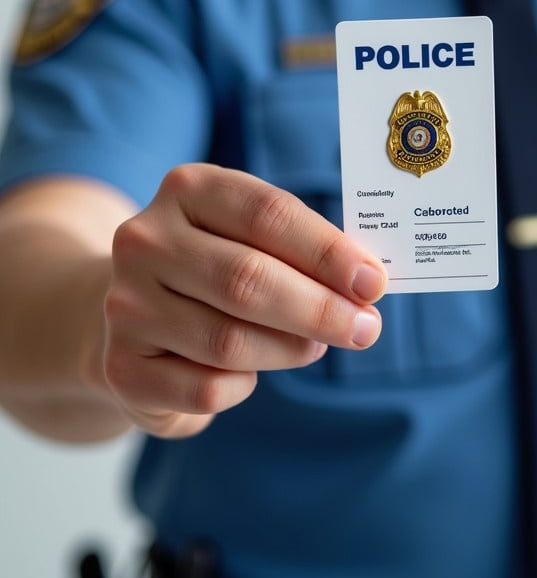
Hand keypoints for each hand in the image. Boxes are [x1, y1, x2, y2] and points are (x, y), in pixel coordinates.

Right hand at [103, 164, 386, 437]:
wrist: (134, 312)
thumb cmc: (219, 267)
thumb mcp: (254, 238)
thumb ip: (303, 251)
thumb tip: (366, 285)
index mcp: (187, 189)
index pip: (268, 214)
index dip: (327, 252)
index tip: (373, 284)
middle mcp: (145, 240)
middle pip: (247, 279)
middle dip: (319, 310)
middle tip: (365, 329)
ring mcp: (125, 304)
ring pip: (229, 341)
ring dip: (289, 350)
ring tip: (312, 346)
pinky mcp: (121, 366)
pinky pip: (207, 388)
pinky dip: (245, 386)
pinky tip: (250, 372)